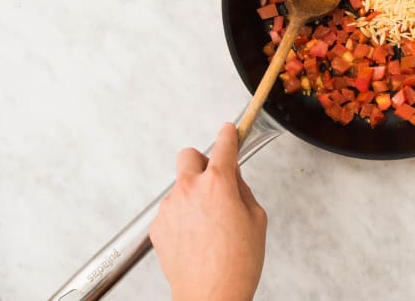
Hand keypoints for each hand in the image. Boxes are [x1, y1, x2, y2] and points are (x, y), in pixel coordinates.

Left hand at [150, 124, 266, 300]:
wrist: (211, 296)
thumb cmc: (237, 264)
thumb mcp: (256, 219)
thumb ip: (242, 190)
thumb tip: (233, 179)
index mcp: (218, 184)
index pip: (223, 146)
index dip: (228, 135)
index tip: (229, 131)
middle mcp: (189, 189)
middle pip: (189, 155)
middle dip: (202, 162)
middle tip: (215, 180)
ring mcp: (169, 207)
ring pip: (180, 186)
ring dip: (193, 194)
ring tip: (209, 224)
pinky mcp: (158, 226)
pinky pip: (172, 210)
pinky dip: (183, 216)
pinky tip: (197, 237)